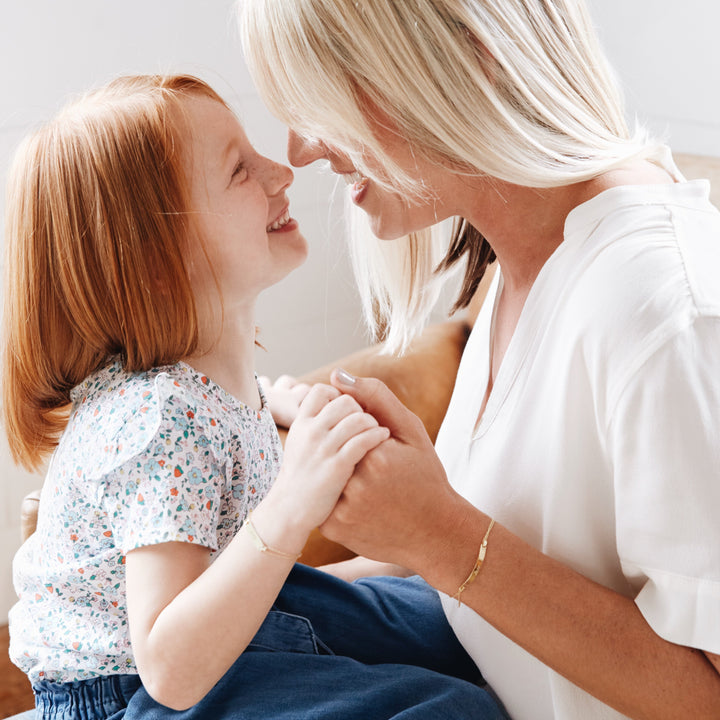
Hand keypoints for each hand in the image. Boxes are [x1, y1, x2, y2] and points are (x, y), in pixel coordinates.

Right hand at [259, 383, 389, 549]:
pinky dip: (378, 435)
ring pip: (357, 418)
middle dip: (360, 408)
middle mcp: (310, 432)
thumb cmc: (301, 474)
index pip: (322, 390)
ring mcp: (323, 449)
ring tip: (377, 431)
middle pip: (345, 401)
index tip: (347, 411)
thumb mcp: (300, 441)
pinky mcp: (337, 467)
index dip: (339, 395)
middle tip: (365, 423)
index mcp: (302, 423)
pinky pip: (363, 440)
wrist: (290, 509)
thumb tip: (330, 393)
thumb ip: (314, 419)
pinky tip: (383, 438)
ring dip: (372, 422)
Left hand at [320, 370, 464, 569]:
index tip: (379, 449)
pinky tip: (358, 500)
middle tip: (374, 471)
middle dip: (347, 453)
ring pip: (325, 474)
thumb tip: (337, 375)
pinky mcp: (334, 528)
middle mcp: (356, 483)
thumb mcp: (410, 431)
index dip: (358, 432)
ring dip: (337, 473)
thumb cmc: (425, 476)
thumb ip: (376, 397)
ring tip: (367, 485)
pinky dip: (332, 495)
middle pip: (333, 450)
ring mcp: (343, 510)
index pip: (344, 424)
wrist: (435, 532)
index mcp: (374, 454)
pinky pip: (321, 499)